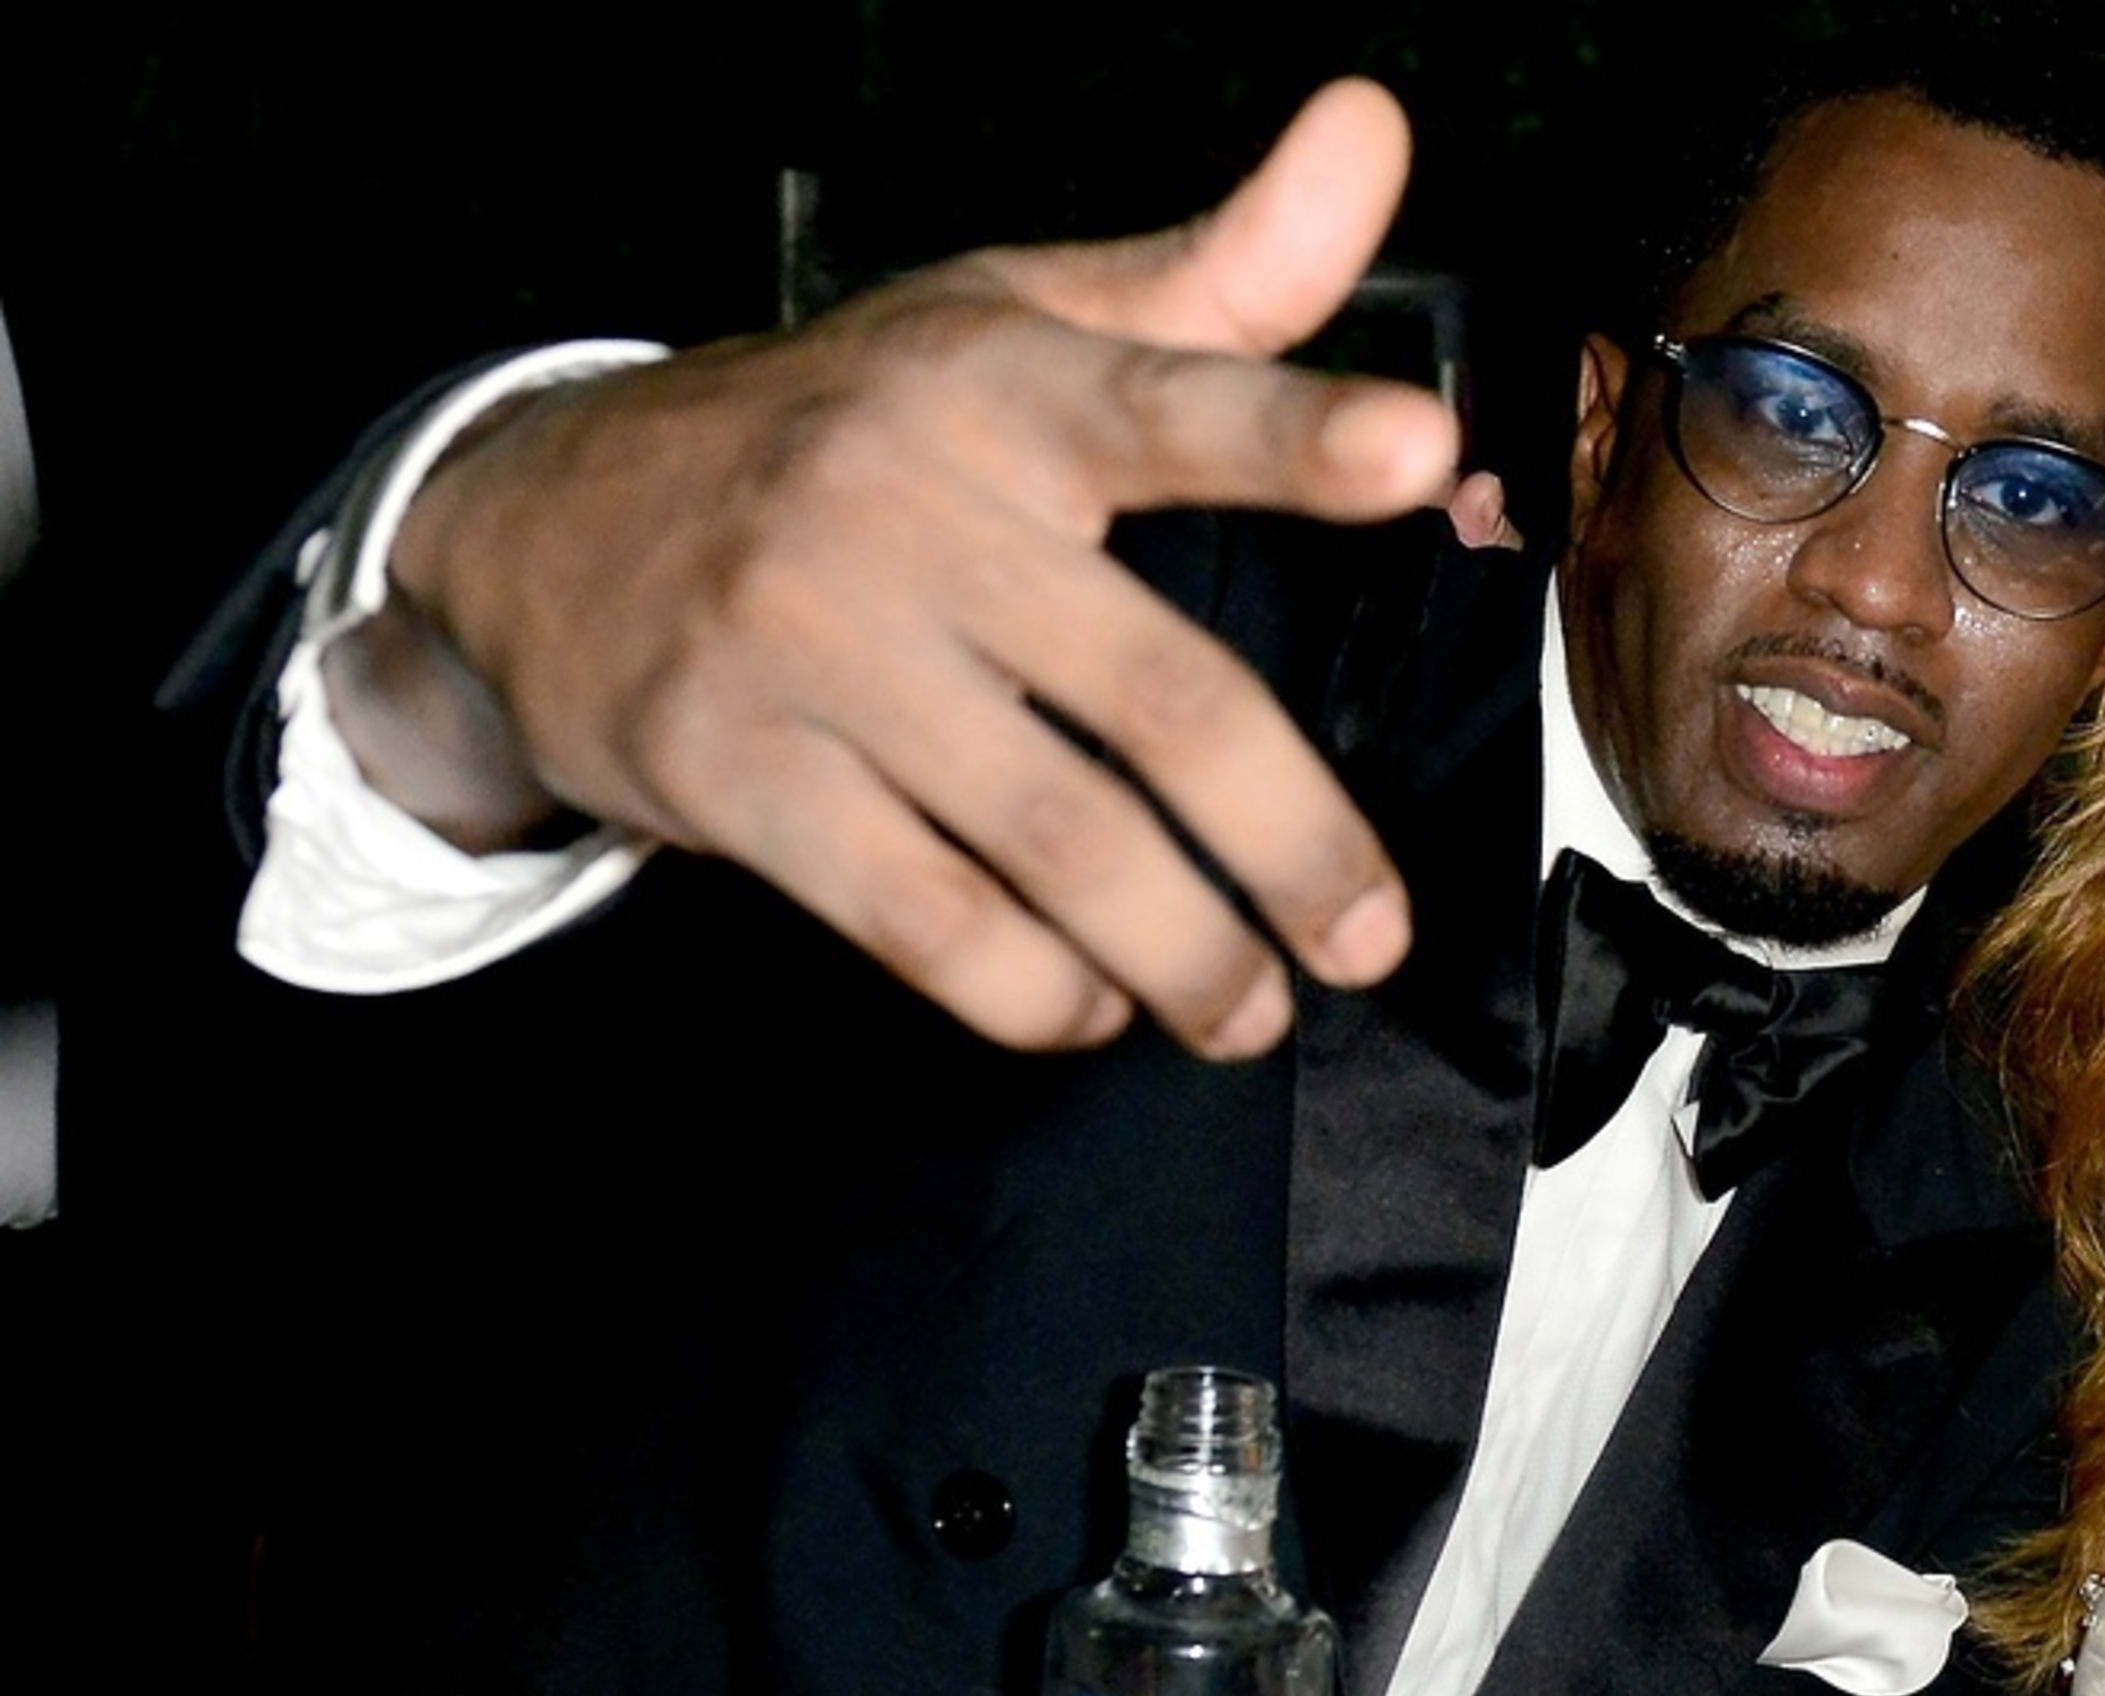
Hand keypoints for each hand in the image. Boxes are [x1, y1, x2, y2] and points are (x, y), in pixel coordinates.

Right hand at [366, 78, 1459, 1057]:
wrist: (538, 524)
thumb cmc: (843, 427)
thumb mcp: (1013, 320)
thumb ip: (1223, 271)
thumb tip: (1374, 127)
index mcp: (1000, 389)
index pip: (1172, 400)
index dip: (1294, 431)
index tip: (1418, 454)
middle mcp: (909, 509)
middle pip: (1160, 700)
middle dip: (1294, 846)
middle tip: (1369, 937)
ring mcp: (812, 648)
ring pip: (1056, 840)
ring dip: (1183, 953)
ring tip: (1251, 1010)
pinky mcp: (735, 772)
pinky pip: (925, 920)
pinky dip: (1033, 991)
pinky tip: (1087, 1004)